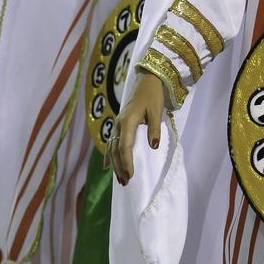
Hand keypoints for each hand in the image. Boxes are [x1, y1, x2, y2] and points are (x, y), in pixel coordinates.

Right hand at [110, 71, 165, 185]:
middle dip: (120, 167)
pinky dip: (109, 155)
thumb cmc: (153, 96)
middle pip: (116, 150)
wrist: (146, 81)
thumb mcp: (157, 111)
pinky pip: (111, 142)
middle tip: (125, 182)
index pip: (125, 146)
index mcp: (128, 121)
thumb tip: (153, 146)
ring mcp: (117, 124)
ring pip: (112, 148)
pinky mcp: (119, 124)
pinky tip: (107, 166)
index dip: (126, 161)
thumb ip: (154, 128)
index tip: (130, 175)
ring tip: (119, 179)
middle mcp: (119, 124)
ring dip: (115, 164)